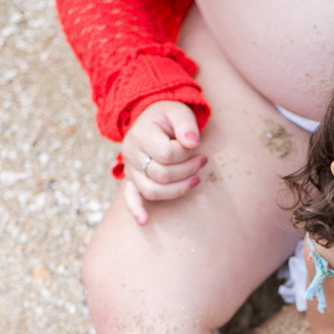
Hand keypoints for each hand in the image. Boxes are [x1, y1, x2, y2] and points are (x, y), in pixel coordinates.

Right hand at [119, 101, 207, 224]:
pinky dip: (136, 210)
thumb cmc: (169, 116)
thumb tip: (193, 143)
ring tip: (196, 179)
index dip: (186, 154)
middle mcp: (130, 153)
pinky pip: (130, 197)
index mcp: (141, 134)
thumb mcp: (179, 111)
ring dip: (179, 189)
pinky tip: (144, 221)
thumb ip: (187, 124)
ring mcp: (130, 169)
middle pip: (162, 175)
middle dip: (188, 170)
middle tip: (203, 160)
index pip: (166, 154)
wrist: (152, 119)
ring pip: (152, 190)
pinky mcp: (132, 179)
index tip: (197, 145)